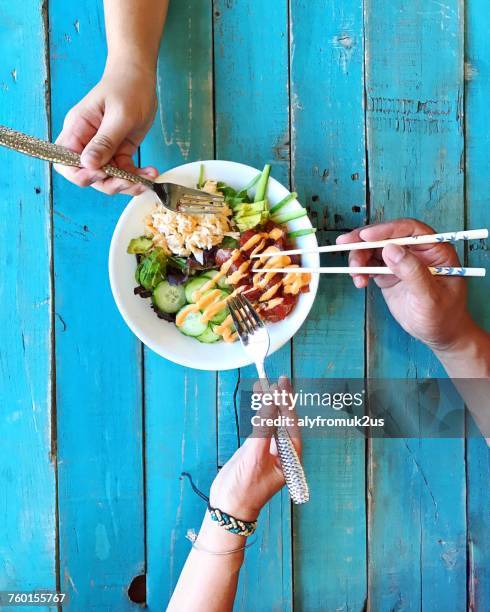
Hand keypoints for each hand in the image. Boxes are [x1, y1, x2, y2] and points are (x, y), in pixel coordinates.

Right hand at [54, 62, 158, 194]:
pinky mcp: (118, 152)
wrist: (140, 77)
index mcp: (77, 129)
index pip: (65, 162)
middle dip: (109, 183)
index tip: (102, 173)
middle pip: (88, 175)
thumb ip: (104, 141)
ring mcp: (102, 149)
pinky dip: (136, 177)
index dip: (80, 174)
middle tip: (131, 181)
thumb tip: (88, 164)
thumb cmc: (127, 87)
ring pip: (107, 178)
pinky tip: (150, 173)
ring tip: (146, 179)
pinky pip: (123, 172)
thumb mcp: (119, 115)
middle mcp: (86, 142)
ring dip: (126, 183)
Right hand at [209, 376, 298, 520]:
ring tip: (264, 385)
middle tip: (278, 380)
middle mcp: (283, 452)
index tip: (282, 385)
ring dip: (268, 404)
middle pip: (283, 420)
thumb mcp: (255, 456)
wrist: (228, 507)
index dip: (286, 402)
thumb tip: (271, 402)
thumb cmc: (245, 488)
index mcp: (291, 456)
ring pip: (272, 421)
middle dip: (280, 400)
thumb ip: (264, 428)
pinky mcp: (257, 450)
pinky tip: (258, 401)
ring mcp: (270, 450)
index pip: (291, 423)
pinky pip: (261, 427)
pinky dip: (259, 413)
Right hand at [338, 218, 471, 350]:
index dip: (386, 229)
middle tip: (344, 243)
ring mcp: (401, 262)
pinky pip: (370, 264)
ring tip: (355, 274)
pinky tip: (359, 281)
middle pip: (386, 236)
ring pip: (374, 249)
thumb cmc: (443, 316)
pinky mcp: (389, 273)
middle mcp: (416, 251)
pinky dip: (360, 270)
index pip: (409, 230)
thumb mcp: (430, 296)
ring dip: (359, 257)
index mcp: (434, 249)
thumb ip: (412, 272)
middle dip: (364, 240)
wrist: (439, 334)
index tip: (366, 236)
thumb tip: (391, 249)